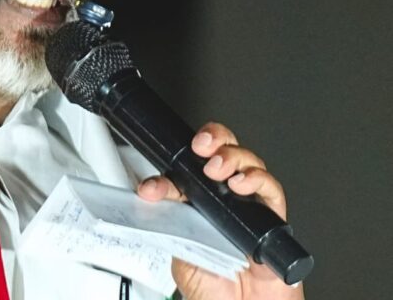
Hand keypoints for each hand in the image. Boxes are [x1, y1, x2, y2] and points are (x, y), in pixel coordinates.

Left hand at [137, 122, 305, 299]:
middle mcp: (226, 197)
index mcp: (199, 200)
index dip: (170, 168)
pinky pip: (272, 191)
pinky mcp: (273, 220)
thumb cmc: (212, 289)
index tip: (155, 186)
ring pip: (248, 162)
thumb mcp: (180, 252)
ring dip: (232, 157)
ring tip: (218, 169)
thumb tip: (152, 198)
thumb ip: (170, 222)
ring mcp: (250, 205)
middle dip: (213, 139)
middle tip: (201, 149)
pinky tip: (242, 185)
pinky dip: (259, 181)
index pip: (188, 167)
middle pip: (224, 150)